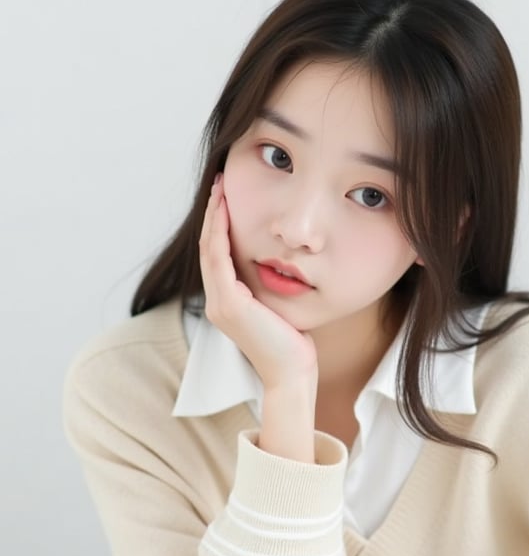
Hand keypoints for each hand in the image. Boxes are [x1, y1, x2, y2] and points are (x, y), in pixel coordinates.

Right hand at [199, 177, 317, 389]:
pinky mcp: (229, 305)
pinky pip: (219, 260)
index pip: (217, 256)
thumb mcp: (279, 308)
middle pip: (208, 247)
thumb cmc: (293, 345)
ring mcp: (219, 304)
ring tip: (220, 189)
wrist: (292, 373)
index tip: (226, 196)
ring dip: (214, 216)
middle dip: (213, 213)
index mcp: (227, 303)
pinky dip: (220, 233)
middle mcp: (217, 303)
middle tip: (219, 182)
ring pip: (209, 249)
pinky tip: (226, 211)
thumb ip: (271, 288)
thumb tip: (283, 265)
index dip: (219, 225)